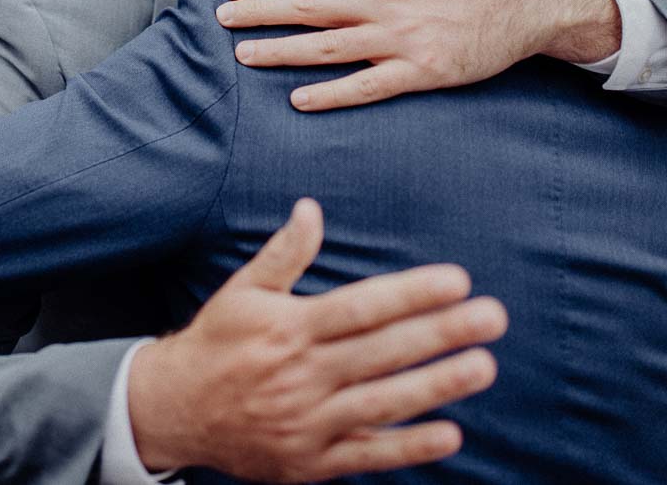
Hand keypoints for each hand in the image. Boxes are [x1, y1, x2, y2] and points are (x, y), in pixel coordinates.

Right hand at [127, 199, 505, 479]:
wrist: (173, 411)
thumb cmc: (217, 343)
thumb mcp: (243, 292)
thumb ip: (284, 253)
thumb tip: (311, 207)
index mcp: (288, 328)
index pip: (361, 307)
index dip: (411, 294)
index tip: (457, 280)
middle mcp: (300, 374)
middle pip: (383, 351)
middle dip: (441, 333)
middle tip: (493, 317)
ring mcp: (307, 421)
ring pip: (383, 403)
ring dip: (437, 385)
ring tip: (484, 365)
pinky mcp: (310, 461)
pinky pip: (367, 455)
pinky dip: (408, 447)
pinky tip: (450, 434)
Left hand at [216, 0, 619, 110]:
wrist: (514, 4)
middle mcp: (381, 4)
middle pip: (308, 8)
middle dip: (260, 14)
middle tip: (220, 21)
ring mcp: (399, 38)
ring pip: (328, 46)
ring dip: (282, 50)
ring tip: (244, 55)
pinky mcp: (420, 70)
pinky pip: (367, 85)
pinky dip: (330, 92)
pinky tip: (299, 99)